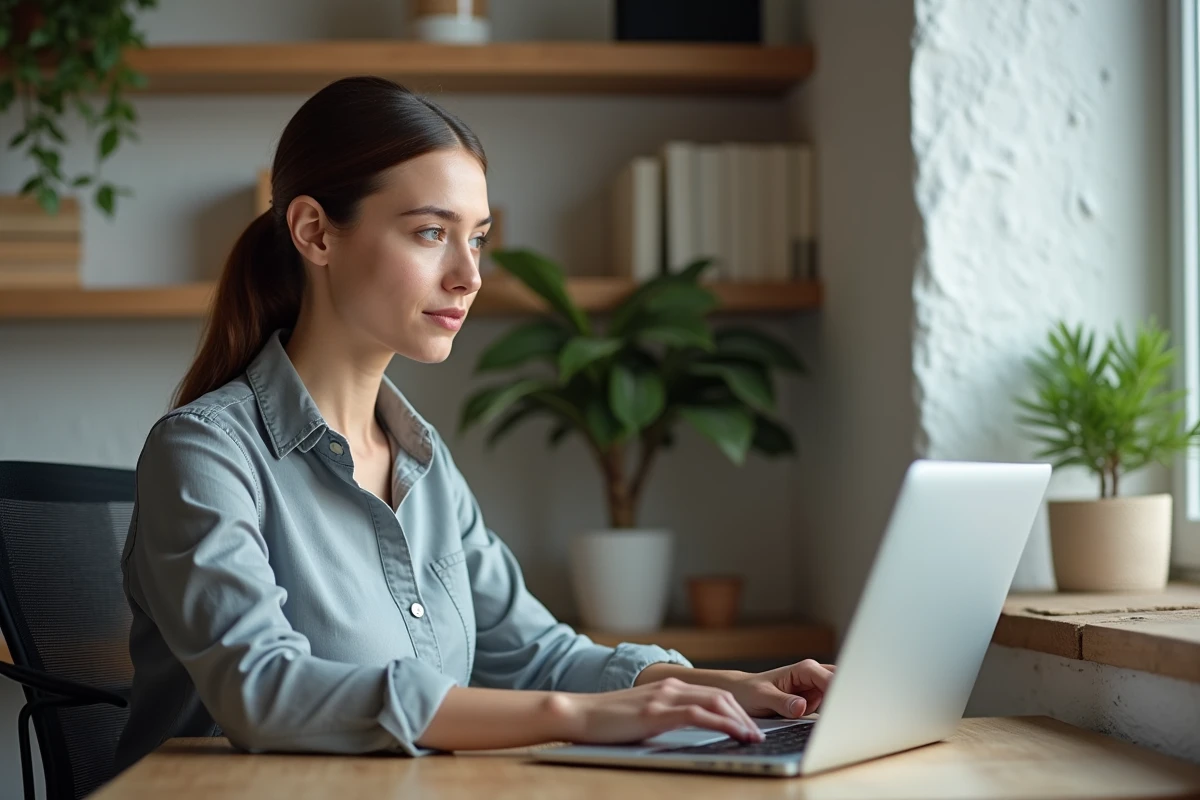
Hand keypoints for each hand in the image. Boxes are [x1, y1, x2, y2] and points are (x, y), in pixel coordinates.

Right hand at [553, 677, 765, 744]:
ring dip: (740, 720)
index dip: (737, 709)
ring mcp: (664, 697)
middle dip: (745, 715)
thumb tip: (686, 732)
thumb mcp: (643, 715)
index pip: (714, 693)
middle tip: (758, 735)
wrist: (578, 713)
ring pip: (716, 701)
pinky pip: (699, 715)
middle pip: (721, 695)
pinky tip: (734, 734)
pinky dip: (722, 723)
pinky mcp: (657, 712)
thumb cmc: (607, 720)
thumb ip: (665, 716)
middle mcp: (671, 686)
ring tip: (753, 738)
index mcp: (669, 686)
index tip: (751, 726)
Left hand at [724, 659, 836, 718]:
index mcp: (804, 670)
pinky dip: (832, 717)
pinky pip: (830, 709)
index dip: (840, 691)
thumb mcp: (761, 697)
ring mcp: (816, 690)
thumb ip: (782, 702)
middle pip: (841, 685)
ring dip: (840, 709)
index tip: (845, 706)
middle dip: (847, 698)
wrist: (741, 694)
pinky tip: (830, 726)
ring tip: (836, 723)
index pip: (830, 679)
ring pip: (839, 698)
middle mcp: (814, 677)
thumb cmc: (749, 691)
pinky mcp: (815, 702)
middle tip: (849, 716)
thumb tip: (801, 707)